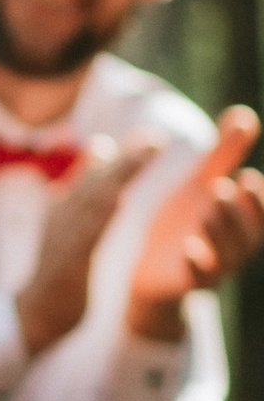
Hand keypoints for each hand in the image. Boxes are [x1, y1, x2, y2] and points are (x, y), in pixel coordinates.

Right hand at [14, 136, 157, 354]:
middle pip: (95, 180)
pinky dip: (99, 214)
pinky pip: (84, 234)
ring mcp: (63, 237)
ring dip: (118, 178)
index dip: (122, 155)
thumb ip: (88, 187)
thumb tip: (101, 146)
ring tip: (144, 160)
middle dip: (125, 159)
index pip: (94, 172)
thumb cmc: (60, 267)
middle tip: (155, 139)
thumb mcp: (75, 222)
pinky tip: (116, 199)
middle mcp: (62, 215)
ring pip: (91, 200)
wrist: (36, 313)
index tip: (152, 138)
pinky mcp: (67, 261)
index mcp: (65, 205)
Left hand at [126, 108, 263, 340]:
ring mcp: (211, 270)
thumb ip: (224, 154)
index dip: (258, 201)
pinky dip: (196, 264)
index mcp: (239, 224)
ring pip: (226, 257)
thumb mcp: (200, 184)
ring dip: (219, 232)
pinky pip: (197, 280)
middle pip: (247, 236)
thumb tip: (245, 115)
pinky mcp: (185, 285)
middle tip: (221, 188)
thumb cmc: (181, 222)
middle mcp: (232, 249)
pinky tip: (188, 247)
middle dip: (238, 212)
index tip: (247, 177)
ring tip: (206, 209)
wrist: (146, 268)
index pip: (260, 215)